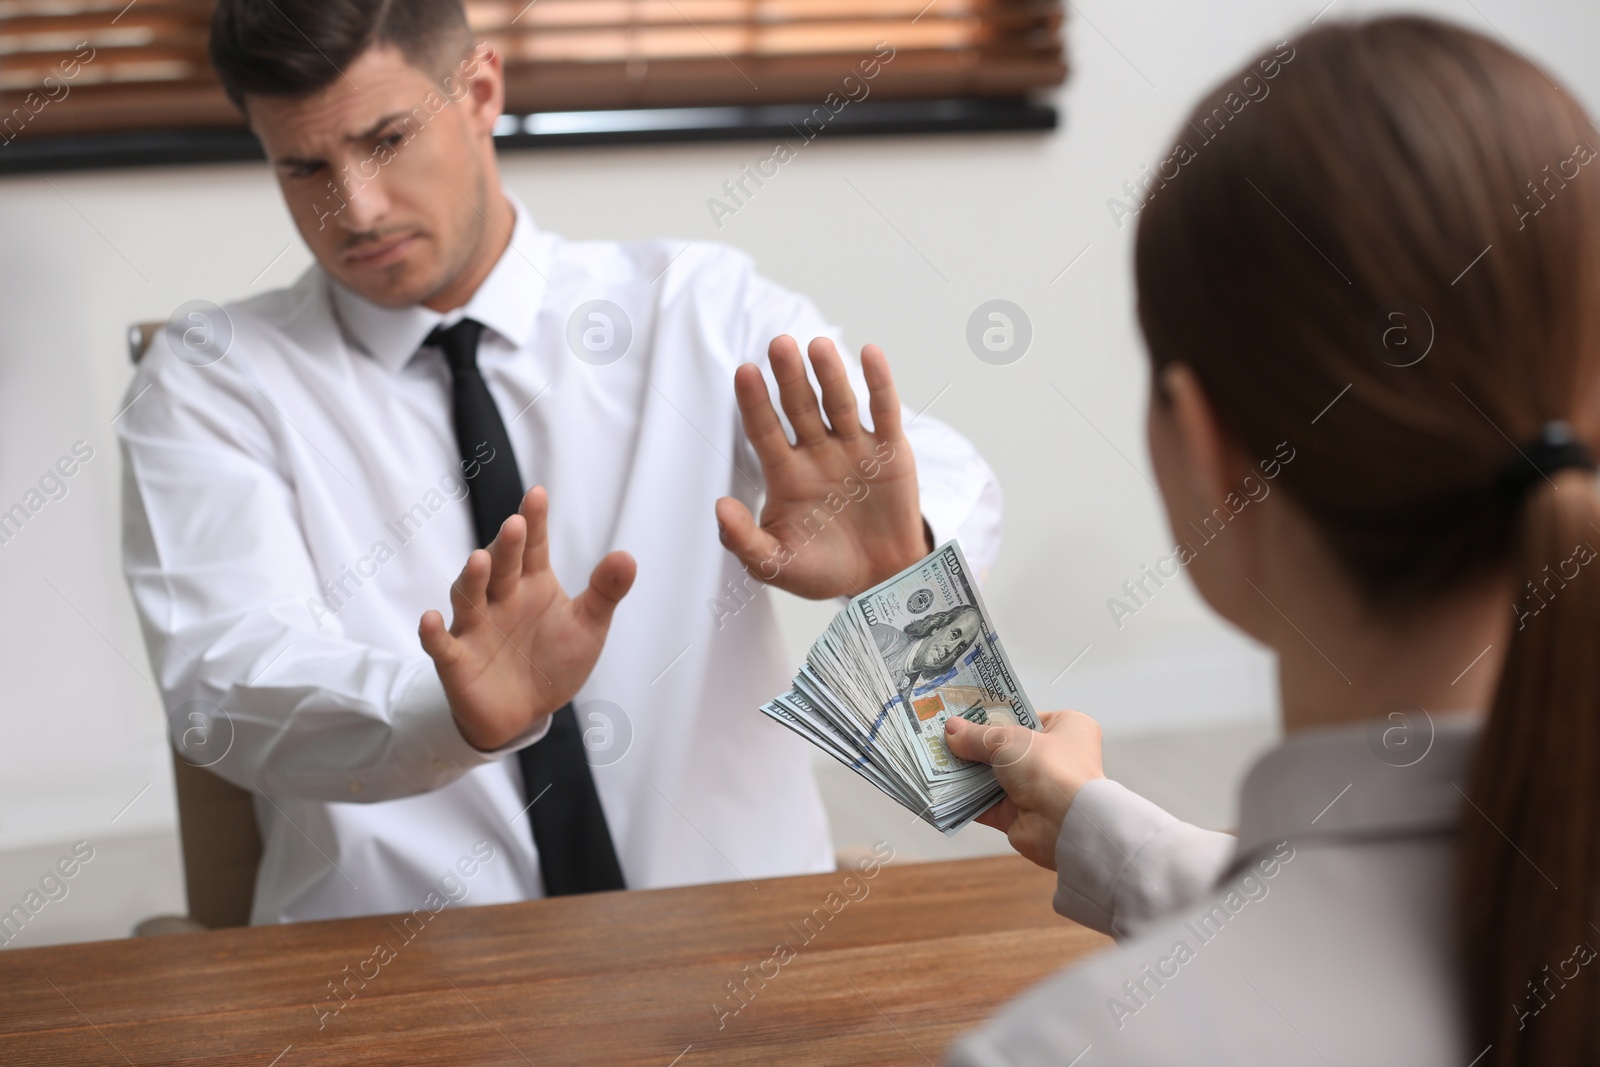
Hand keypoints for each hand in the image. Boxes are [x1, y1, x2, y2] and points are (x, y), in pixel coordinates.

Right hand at [418, 487, 635, 750]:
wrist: (524, 714)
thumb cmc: (553, 661)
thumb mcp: (587, 627)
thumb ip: (605, 592)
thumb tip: (628, 557)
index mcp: (532, 584)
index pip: (533, 547)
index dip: (534, 522)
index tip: (537, 494)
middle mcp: (500, 598)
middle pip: (501, 567)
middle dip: (507, 546)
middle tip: (515, 524)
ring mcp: (476, 627)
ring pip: (469, 597)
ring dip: (472, 579)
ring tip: (481, 559)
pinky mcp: (457, 660)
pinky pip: (441, 645)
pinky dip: (433, 633)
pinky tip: (431, 619)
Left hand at [716, 335, 929, 598]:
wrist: (880, 581)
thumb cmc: (823, 570)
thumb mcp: (776, 565)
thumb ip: (744, 541)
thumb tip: (719, 507)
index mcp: (786, 474)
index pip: (764, 431)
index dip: (754, 403)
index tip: (744, 372)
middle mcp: (816, 453)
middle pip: (799, 407)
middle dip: (789, 377)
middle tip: (779, 344)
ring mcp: (853, 448)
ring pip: (839, 403)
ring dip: (830, 374)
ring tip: (818, 346)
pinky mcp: (889, 451)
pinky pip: (883, 412)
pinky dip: (879, 383)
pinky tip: (870, 354)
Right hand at [944, 710, 1105, 870]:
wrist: (1065, 824)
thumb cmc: (1052, 769)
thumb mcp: (1009, 740)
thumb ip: (977, 736)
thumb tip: (952, 730)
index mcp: (1066, 729)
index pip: (1025, 716)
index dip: (995, 714)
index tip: (966, 712)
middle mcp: (1055, 759)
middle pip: (1006, 748)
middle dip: (975, 745)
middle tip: (945, 736)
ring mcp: (1037, 789)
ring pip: (993, 777)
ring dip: (967, 772)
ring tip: (936, 759)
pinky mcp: (1019, 815)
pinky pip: (986, 804)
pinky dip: (966, 799)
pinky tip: (943, 789)